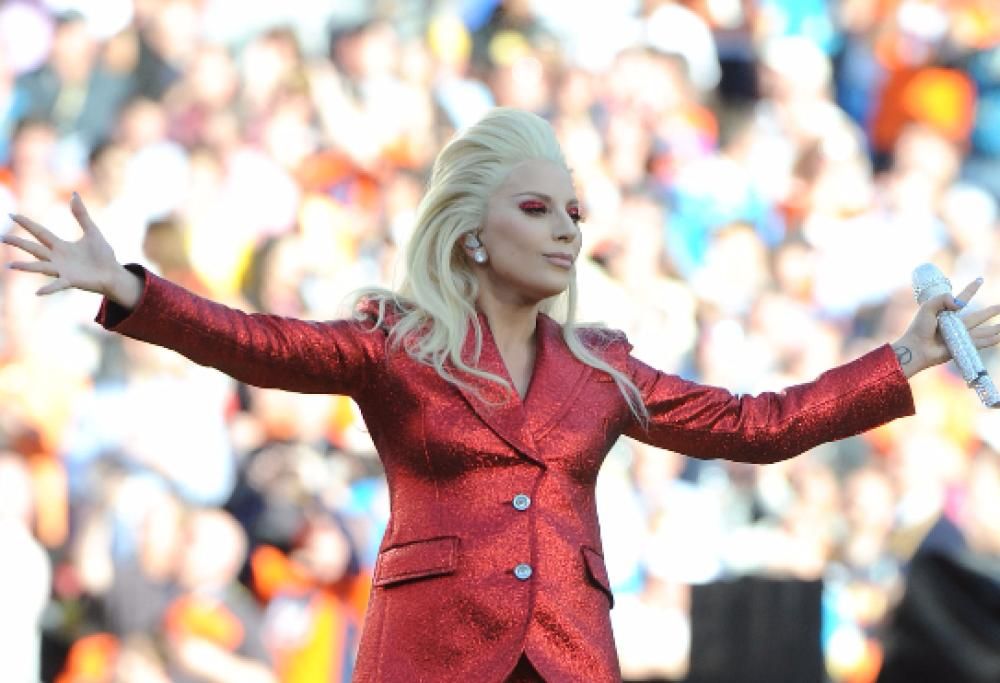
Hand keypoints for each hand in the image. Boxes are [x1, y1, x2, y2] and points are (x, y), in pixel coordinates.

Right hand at [4, 194, 120, 295]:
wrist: (113, 273)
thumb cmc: (102, 255)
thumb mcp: (92, 232)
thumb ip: (81, 215)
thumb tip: (74, 194)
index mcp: (60, 246)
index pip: (40, 232)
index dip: (27, 223)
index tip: (12, 214)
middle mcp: (57, 258)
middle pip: (34, 249)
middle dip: (18, 243)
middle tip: (2, 237)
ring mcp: (62, 271)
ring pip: (40, 267)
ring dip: (26, 267)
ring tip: (10, 266)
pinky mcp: (71, 281)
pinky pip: (58, 285)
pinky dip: (48, 288)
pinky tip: (38, 292)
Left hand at [893, 277, 999, 377]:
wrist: (916, 348)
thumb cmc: (918, 328)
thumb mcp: (927, 308)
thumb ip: (942, 299)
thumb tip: (959, 303)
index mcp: (946, 313)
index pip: (962, 299)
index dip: (971, 290)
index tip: (980, 280)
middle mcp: (954, 324)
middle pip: (977, 316)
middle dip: (990, 312)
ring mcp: (958, 336)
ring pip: (981, 330)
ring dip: (993, 329)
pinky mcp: (961, 346)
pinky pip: (978, 343)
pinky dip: (990, 341)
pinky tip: (999, 338)